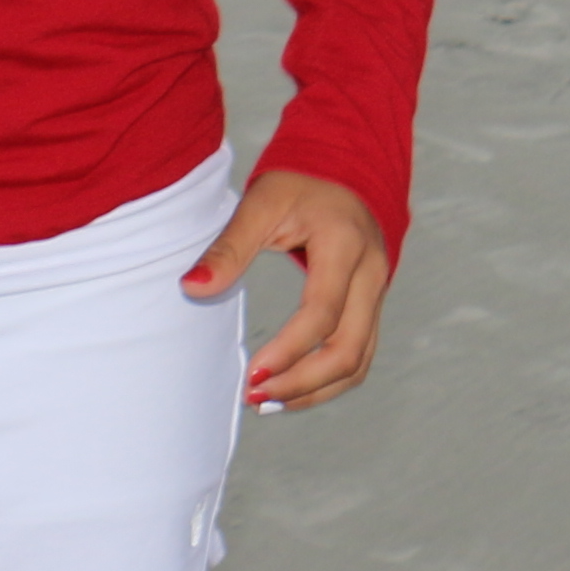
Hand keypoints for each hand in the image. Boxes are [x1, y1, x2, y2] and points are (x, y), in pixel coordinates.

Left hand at [188, 165, 395, 411]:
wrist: (345, 168)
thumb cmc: (300, 183)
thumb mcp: (261, 203)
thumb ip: (229, 248)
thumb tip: (192, 288)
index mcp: (345, 244)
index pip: (322, 313)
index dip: (289, 351)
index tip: (251, 374)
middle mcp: (371, 272)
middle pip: (349, 349)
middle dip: (301, 384)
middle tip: (255, 396)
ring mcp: (377, 291)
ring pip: (358, 361)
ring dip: (315, 391)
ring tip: (267, 402)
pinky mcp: (371, 304)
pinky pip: (359, 354)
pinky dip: (327, 380)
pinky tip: (291, 389)